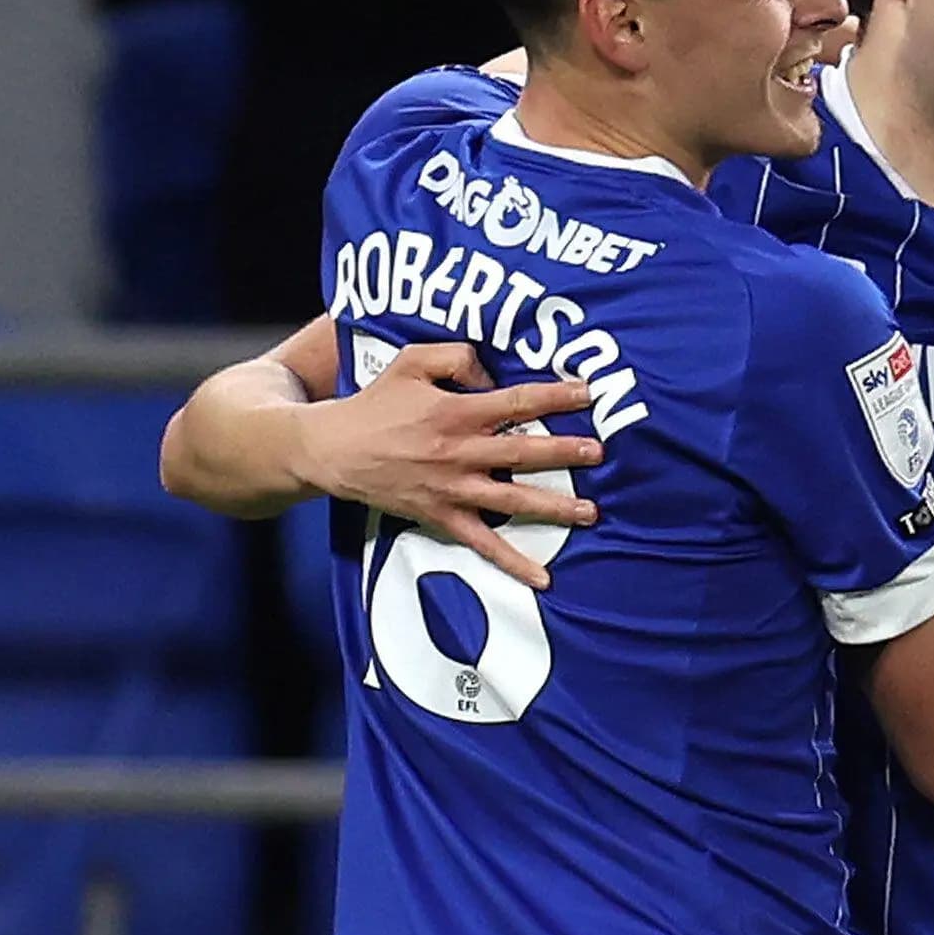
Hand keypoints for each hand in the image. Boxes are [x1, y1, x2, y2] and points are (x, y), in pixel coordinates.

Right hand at [299, 341, 599, 589]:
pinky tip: (543, 577)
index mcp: (456, 412)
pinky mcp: (442, 516)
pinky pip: (483, 543)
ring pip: (512, 500)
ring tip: (590, 512)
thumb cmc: (376, 403)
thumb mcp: (411, 362)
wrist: (332, 449)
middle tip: (600, 453)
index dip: (554, 397)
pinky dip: (512, 562)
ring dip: (553, 507)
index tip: (587, 393)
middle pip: (522, 453)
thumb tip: (495, 374)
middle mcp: (460, 452)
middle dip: (565, 453)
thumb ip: (457, 357)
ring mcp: (453, 488)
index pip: (516, 403)